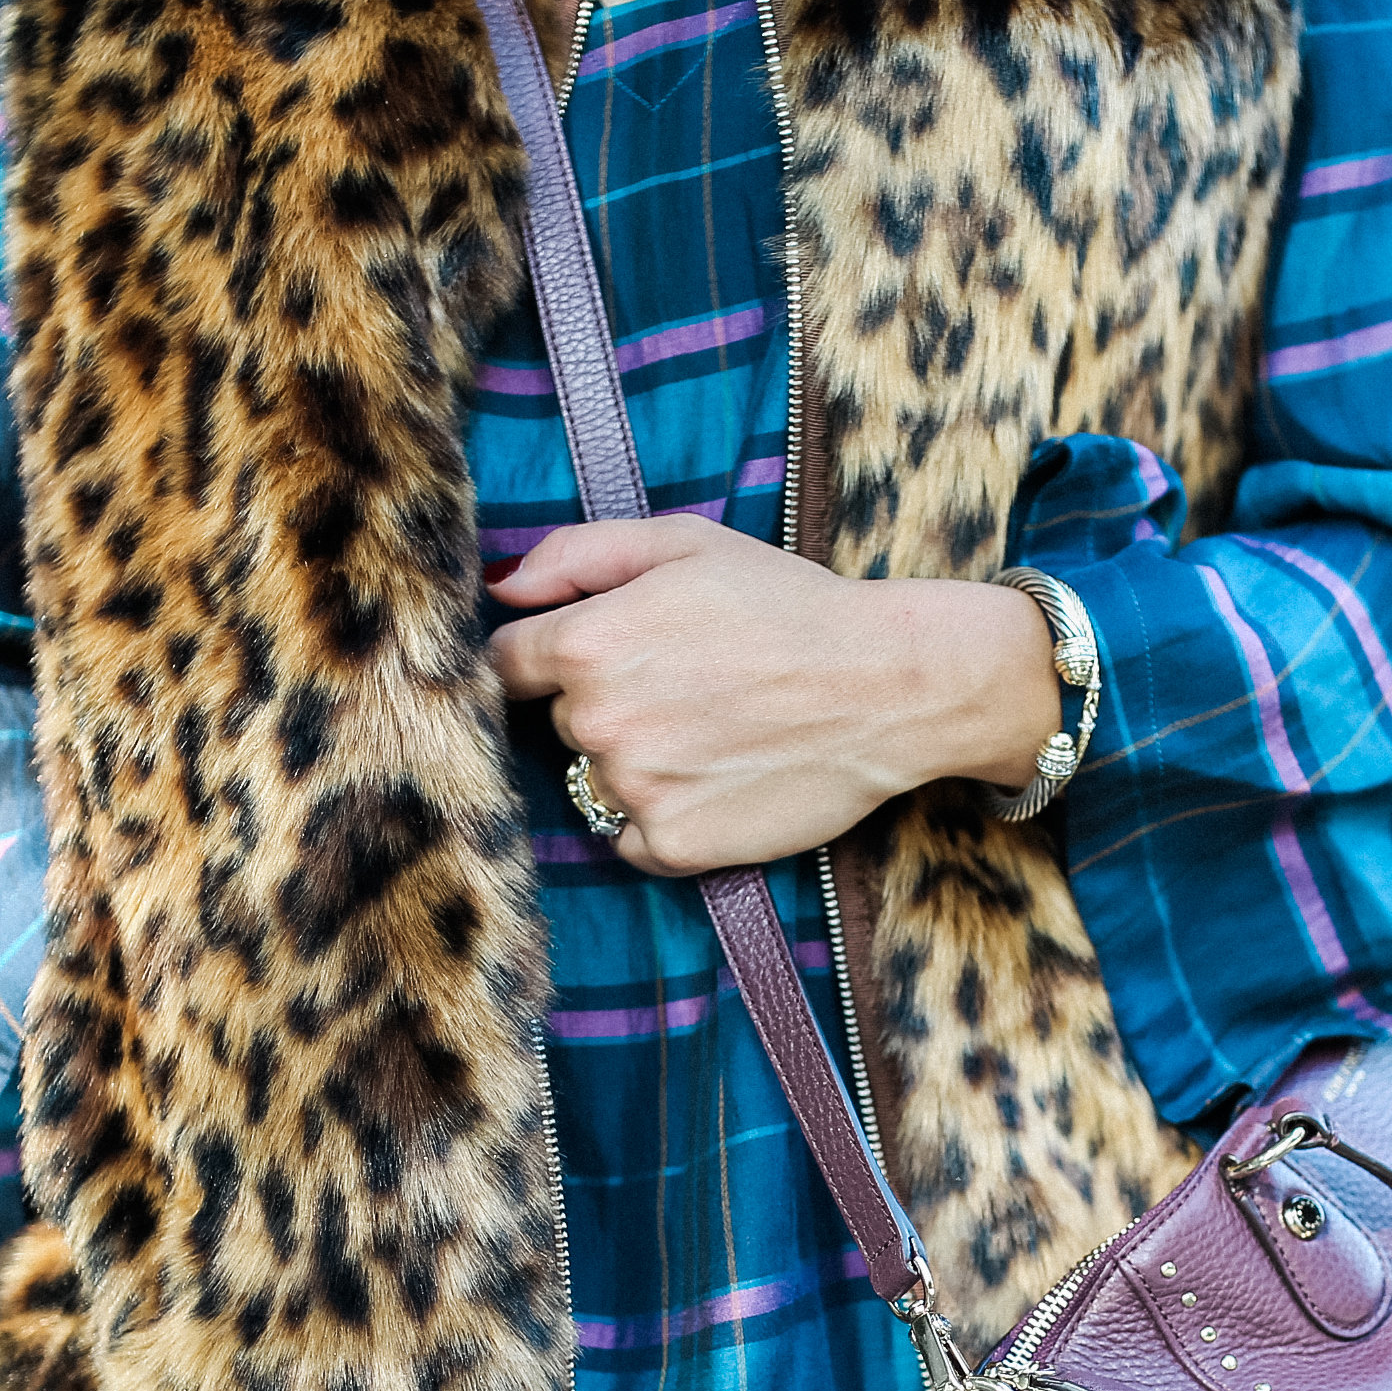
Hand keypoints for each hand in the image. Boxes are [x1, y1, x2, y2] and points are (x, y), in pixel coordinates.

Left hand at [486, 518, 1056, 875]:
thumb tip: (502, 590)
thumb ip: (577, 556)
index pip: (504, 666)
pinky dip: (663, 818)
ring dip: (638, 764)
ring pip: (598, 780)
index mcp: (587, 642)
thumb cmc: (791, 605)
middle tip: (690, 686)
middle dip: (608, 705)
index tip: (584, 661)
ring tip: (716, 732)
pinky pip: (630, 838)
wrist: (889, 688)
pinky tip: (718, 780)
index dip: (542, 660)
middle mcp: (598, 721)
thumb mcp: (685, 544)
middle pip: (563, 722)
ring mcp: (636, 789)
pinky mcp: (674, 846)